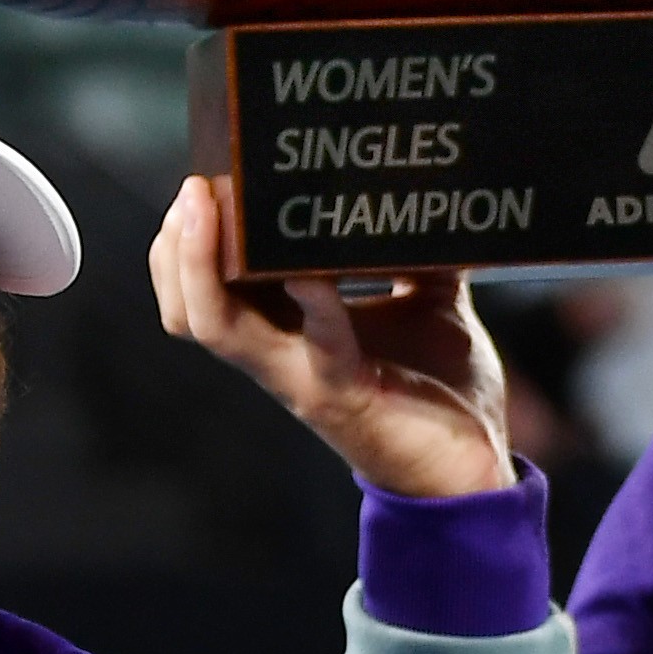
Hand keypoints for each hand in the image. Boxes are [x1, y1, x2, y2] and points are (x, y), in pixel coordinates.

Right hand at [150, 175, 511, 499]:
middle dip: (176, 248)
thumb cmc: (446, 393)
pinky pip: (313, 342)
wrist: (476, 470)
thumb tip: (438, 193)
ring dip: (200, 268)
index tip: (202, 183)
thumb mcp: (429, 304)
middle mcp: (280, 358)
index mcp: (288, 334)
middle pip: (187, 308)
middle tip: (192, 191)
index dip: (188, 242)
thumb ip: (419, 255)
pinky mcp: (345, 393)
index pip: (206, 291)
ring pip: (214, 326)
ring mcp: (303, 378)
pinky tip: (309, 269)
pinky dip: (310, 300)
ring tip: (206, 212)